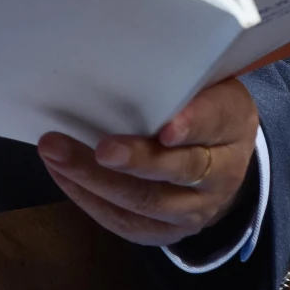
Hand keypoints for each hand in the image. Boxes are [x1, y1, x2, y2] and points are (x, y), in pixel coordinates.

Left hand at [37, 78, 258, 249]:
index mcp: (232, 125)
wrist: (222, 166)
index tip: (167, 128)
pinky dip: (90, 199)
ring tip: (57, 155)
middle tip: (101, 148)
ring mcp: (194, 209)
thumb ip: (179, 80)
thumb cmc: (200, 111)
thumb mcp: (206, 87)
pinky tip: (62, 174)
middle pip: (179, 171)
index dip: (192, 126)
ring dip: (97, 180)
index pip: (215, 123)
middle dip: (136, 161)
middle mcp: (221, 174)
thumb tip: (121, 57)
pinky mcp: (166, 232)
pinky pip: (126, 222)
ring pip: (147, 202)